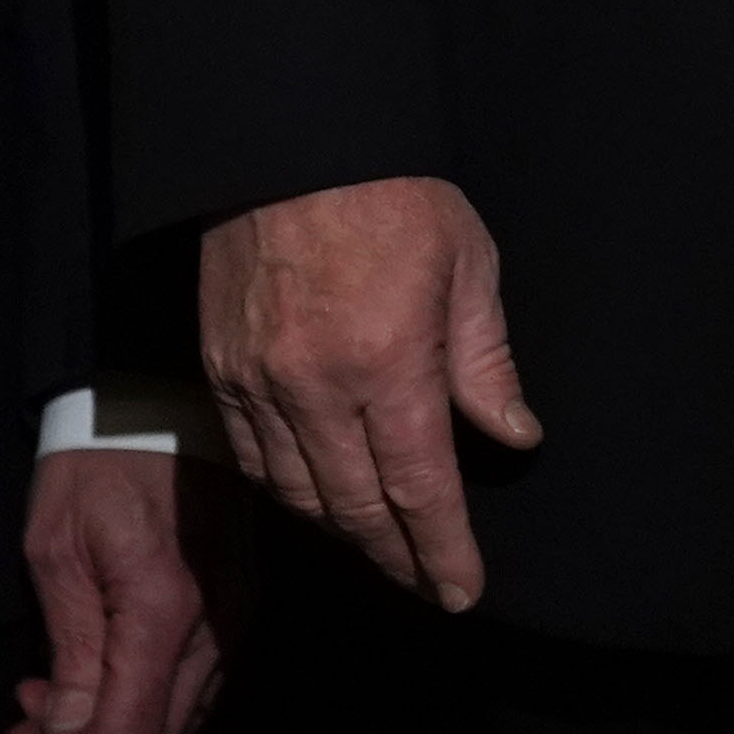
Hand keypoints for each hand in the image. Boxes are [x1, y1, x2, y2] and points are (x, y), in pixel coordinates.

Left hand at [8, 443, 224, 733]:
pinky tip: (105, 668)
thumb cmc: (95, 468)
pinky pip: (200, 691)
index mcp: (164, 611)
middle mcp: (218, 628)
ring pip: (186, 725)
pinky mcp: (242, 609)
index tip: (18, 729)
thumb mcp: (56, 551)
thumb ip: (71, 648)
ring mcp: (239, 620)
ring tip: (61, 686)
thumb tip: (68, 731)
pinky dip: (149, 700)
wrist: (159, 407)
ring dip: (118, 725)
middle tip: (34, 708)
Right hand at [201, 174, 540, 608]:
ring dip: (343, 532)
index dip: (441, 548)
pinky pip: (253, 460)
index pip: (419, 486)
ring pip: (298, 494)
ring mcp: (258, 383)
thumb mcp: (468, 264)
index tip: (463, 592)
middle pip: (355, 506)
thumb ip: (486, 363)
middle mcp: (317, 386)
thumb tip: (514, 437)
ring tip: (383, 550)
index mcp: (390, 359)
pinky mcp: (219, 372)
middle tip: (427, 585)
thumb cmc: (396, 194)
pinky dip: (289, 494)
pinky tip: (320, 501)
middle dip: (395, 557)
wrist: (290, 141)